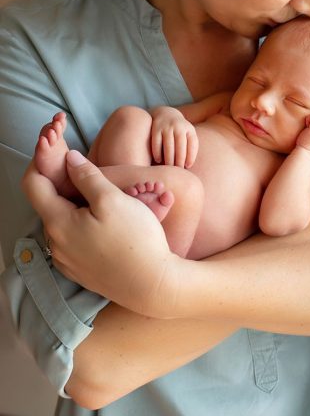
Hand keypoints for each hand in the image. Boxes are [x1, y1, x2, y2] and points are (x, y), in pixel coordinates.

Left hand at [21, 150, 185, 318]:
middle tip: (90, 173)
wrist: (151, 284)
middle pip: (49, 204)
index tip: (56, 149)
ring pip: (63, 222)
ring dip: (76, 207)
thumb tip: (70, 158)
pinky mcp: (78, 270)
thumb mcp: (114, 200)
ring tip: (106, 199)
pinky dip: (82, 225)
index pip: (33, 184)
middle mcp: (54, 242)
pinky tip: (107, 224)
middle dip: (64, 185)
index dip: (40, 162)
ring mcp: (65, 259)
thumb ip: (88, 177)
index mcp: (58, 221)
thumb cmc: (135, 239)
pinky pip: (73, 240)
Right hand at [150, 107, 197, 167]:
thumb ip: (191, 146)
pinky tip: (158, 160)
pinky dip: (157, 153)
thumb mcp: (188, 134)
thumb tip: (188, 165)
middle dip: (180, 160)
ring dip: (169, 159)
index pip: (192, 144)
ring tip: (169, 167)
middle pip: (180, 147)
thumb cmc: (179, 130)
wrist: (166, 114)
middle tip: (178, 169)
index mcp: (189, 129)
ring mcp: (167, 127)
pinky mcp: (155, 129)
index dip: (191, 157)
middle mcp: (179, 127)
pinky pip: (156, 143)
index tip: (188, 166)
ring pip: (168, 146)